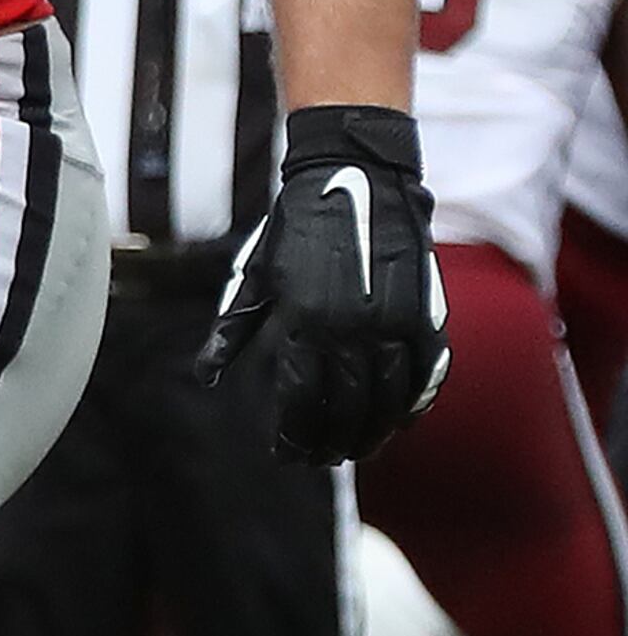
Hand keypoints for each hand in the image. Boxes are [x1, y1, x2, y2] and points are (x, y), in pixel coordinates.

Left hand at [198, 104, 447, 460]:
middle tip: (323, 459)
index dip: (297, 434)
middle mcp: (355, 326)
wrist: (354, 176)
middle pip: (350, 408)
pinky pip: (428, 370)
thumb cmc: (296, 230)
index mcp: (308, 321)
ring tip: (360, 448)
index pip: (304, 400)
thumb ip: (232, 330)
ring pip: (392, 397)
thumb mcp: (255, 278)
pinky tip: (402, 419)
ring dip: (376, 431)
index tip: (289, 454)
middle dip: (334, 441)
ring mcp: (396, 320)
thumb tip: (207, 376)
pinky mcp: (427, 311)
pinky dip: (416, 400)